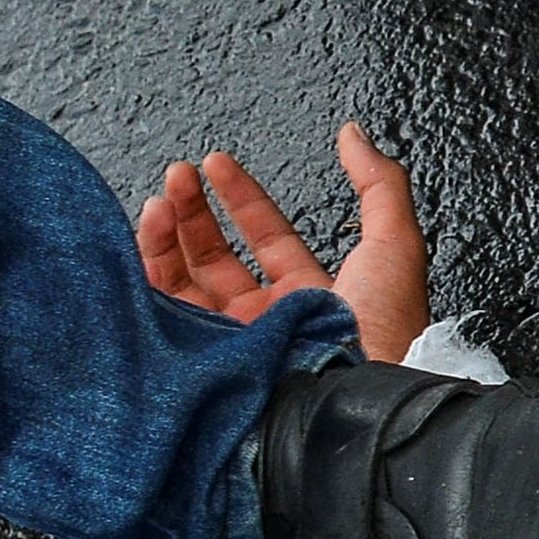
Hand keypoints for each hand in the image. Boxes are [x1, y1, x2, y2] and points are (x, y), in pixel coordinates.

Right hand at [139, 125, 430, 364]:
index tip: (215, 162)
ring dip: (167, 236)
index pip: (267, 238)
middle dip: (194, 211)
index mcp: (311, 297)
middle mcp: (268, 322)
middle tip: (178, 174)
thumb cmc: (381, 333)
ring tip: (160, 199)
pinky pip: (160, 319)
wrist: (352, 404)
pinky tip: (144, 238)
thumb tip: (354, 135)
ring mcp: (232, 345)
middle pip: (217, 257)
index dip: (240, 196)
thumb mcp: (394, 247)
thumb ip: (379, 187)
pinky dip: (147, 277)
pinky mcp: (201, 366)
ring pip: (184, 284)